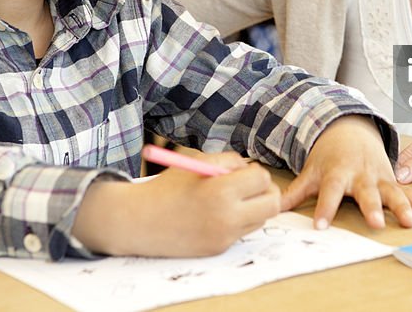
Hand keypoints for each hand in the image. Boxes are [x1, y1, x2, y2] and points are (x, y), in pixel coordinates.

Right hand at [73, 151, 280, 256]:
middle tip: (250, 186)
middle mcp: (227, 217)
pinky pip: (242, 231)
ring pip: (260, 219)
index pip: (263, 179)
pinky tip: (215, 215)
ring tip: (227, 200)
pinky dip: (237, 221)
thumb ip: (229, 161)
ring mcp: (224, 237)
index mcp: (221, 191)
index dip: (254, 172)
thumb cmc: (167, 187)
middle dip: (265, 191)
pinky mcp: (219, 249)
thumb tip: (252, 167)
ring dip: (253, 207)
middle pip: (273, 204)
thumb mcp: (197, 163)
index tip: (241, 172)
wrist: (139, 222)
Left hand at [280, 115, 411, 229]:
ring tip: (410, 222)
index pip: (329, 193)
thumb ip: (295, 192)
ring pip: (392, 192)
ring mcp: (379, 177)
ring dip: (401, 206)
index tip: (320, 226)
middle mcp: (360, 175)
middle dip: (371, 208)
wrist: (351, 129)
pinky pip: (407, 191)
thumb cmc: (328, 157)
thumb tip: (271, 207)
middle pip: (365, 193)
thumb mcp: (311, 171)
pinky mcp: (392, 179)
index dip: (324, 209)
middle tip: (375, 223)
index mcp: (337, 173)